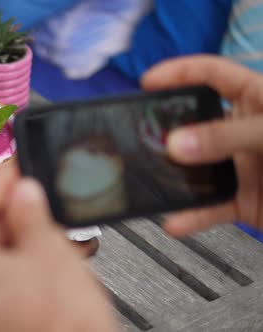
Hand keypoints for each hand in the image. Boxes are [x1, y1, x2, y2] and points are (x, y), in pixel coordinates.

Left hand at [0, 163, 116, 331]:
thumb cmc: (59, 328)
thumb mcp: (49, 252)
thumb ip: (31, 215)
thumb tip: (24, 194)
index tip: (16, 166)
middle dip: (5, 211)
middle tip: (34, 194)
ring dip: (11, 238)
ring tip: (43, 225)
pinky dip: (13, 266)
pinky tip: (38, 259)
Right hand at [142, 55, 262, 235]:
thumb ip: (229, 136)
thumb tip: (178, 143)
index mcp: (257, 100)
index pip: (211, 74)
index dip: (178, 73)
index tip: (147, 83)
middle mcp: (243, 132)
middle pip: (194, 124)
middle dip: (167, 131)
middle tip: (142, 138)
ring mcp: (242, 167)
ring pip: (197, 169)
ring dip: (174, 178)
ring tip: (152, 180)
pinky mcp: (243, 200)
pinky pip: (210, 207)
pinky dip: (192, 217)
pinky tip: (175, 221)